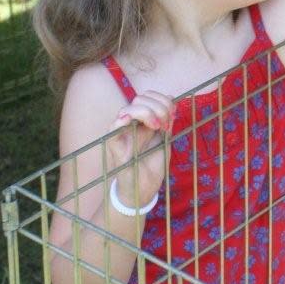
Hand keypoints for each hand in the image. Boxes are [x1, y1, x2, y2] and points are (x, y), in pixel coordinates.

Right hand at [105, 91, 173, 207]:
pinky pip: (112, 129)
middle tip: (166, 125)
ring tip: (157, 127)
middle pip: (140, 98)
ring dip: (147, 113)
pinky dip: (120, 122)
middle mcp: (130, 123)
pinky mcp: (115, 146)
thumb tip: (170, 98)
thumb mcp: (165, 138)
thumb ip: (166, 120)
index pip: (148, 96)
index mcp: (142, 120)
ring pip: (128, 109)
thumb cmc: (152, 163)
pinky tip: (129, 121)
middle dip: (159, 107)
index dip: (163, 101)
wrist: (145, 187)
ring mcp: (121, 133)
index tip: (173, 116)